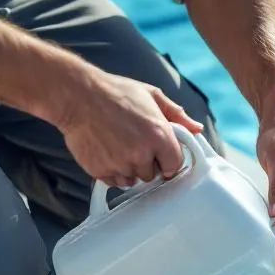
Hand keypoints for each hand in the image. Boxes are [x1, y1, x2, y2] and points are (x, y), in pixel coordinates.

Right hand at [56, 70, 202, 187]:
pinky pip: (115, 181)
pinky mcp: (101, 170)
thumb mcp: (151, 96)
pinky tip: (108, 151)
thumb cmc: (116, 92)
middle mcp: (141, 153)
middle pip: (153, 174)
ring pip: (134, 179)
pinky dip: (113, 171)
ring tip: (119, 144)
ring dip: (130, 167)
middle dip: (148, 162)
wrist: (77, 96)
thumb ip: (176, 115)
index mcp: (159, 135)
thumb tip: (197, 128)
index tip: (161, 153)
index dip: (168, 159)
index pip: (175, 165)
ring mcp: (120, 164)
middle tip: (135, 142)